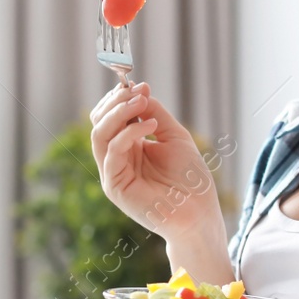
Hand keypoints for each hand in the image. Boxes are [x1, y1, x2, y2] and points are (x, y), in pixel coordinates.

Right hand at [89, 80, 219, 238]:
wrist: (198, 213)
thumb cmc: (190, 179)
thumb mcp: (174, 136)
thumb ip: (155, 114)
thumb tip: (139, 91)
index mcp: (128, 147)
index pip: (110, 117)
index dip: (121, 98)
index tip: (142, 85)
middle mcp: (116, 159)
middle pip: (99, 122)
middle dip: (116, 102)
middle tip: (138, 91)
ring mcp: (112, 173)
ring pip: (99, 134)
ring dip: (118, 113)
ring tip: (141, 103)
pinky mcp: (114, 186)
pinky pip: (112, 152)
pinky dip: (129, 134)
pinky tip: (150, 126)